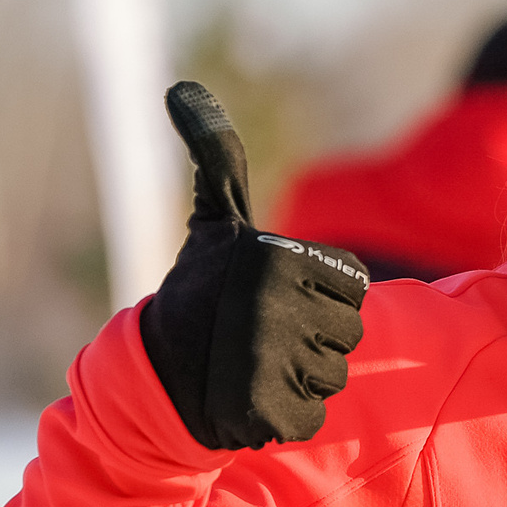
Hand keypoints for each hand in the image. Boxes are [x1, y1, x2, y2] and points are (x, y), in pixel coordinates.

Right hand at [138, 82, 368, 449]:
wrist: (153, 374)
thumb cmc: (197, 291)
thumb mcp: (213, 218)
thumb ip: (216, 157)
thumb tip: (183, 90)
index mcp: (280, 258)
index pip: (353, 292)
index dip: (318, 301)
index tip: (271, 299)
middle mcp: (277, 306)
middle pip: (348, 336)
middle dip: (312, 341)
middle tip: (262, 335)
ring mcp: (272, 360)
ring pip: (332, 376)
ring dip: (300, 377)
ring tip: (255, 363)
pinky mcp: (268, 411)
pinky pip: (309, 416)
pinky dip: (284, 414)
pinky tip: (250, 398)